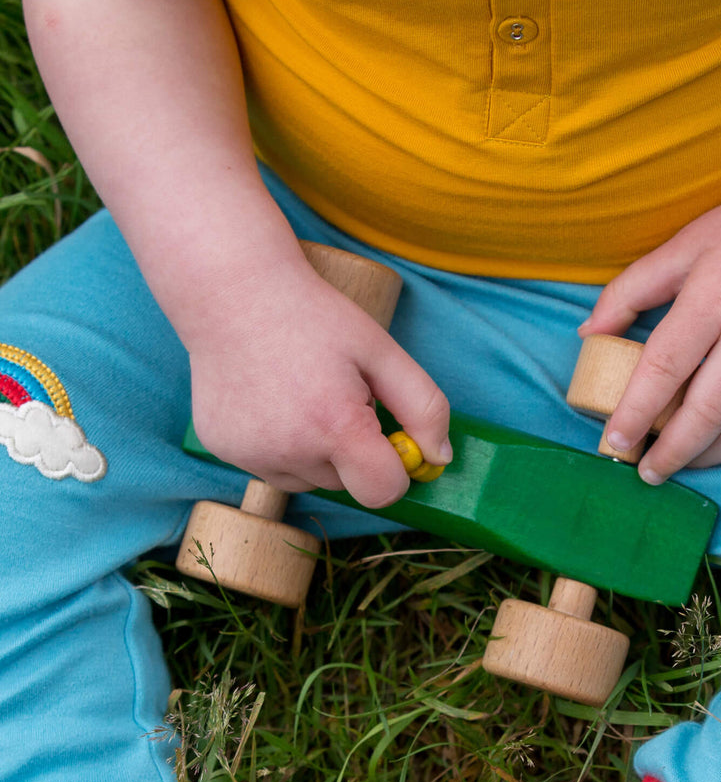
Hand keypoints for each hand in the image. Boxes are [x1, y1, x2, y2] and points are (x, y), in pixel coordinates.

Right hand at [187, 250, 449, 507]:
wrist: (231, 290)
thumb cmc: (313, 316)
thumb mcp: (382, 351)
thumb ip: (423, 408)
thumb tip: (439, 457)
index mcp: (334, 426)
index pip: (383, 491)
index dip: (395, 468)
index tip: (387, 434)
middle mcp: (288, 450)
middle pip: (346, 485)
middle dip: (352, 451)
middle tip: (336, 395)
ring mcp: (249, 454)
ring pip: (308, 479)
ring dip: (316, 452)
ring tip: (301, 395)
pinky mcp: (221, 450)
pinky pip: (270, 466)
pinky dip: (280, 445)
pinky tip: (271, 400)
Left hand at [582, 188, 720, 482]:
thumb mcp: (681, 247)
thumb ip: (629, 291)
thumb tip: (587, 334)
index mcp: (711, 302)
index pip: (664, 369)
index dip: (635, 411)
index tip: (613, 440)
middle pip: (706, 411)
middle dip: (671, 451)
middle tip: (645, 472)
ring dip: (708, 455)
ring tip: (679, 466)